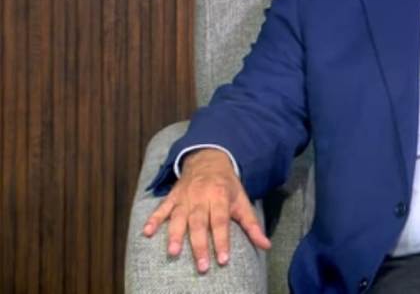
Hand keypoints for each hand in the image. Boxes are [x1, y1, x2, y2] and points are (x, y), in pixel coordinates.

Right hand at [142, 149, 270, 272]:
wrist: (209, 159)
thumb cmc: (228, 185)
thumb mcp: (242, 201)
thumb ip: (252, 225)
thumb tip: (266, 245)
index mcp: (220, 196)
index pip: (221, 221)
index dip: (222, 241)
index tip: (223, 260)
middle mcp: (201, 197)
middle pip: (200, 223)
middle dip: (200, 245)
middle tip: (201, 266)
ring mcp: (185, 197)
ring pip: (179, 217)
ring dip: (175, 235)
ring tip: (173, 252)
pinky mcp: (172, 197)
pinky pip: (161, 208)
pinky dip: (153, 219)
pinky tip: (146, 232)